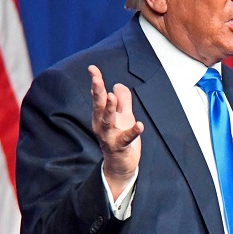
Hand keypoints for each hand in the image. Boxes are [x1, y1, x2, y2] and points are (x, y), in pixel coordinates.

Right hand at [89, 64, 143, 196]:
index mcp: (101, 116)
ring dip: (109, 109)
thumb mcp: (124, 117)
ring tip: (111, 97)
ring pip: (107, 121)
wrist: (121, 165)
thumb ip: (123, 101)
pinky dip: (133, 132)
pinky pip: (126, 139)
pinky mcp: (119, 147)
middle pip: (99, 106)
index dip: (96, 82)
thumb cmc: (121, 139)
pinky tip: (140, 124)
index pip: (98, 96)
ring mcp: (109, 137)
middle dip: (97, 92)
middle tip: (96, 79)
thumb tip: (118, 84)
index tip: (92, 68)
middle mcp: (102, 125)